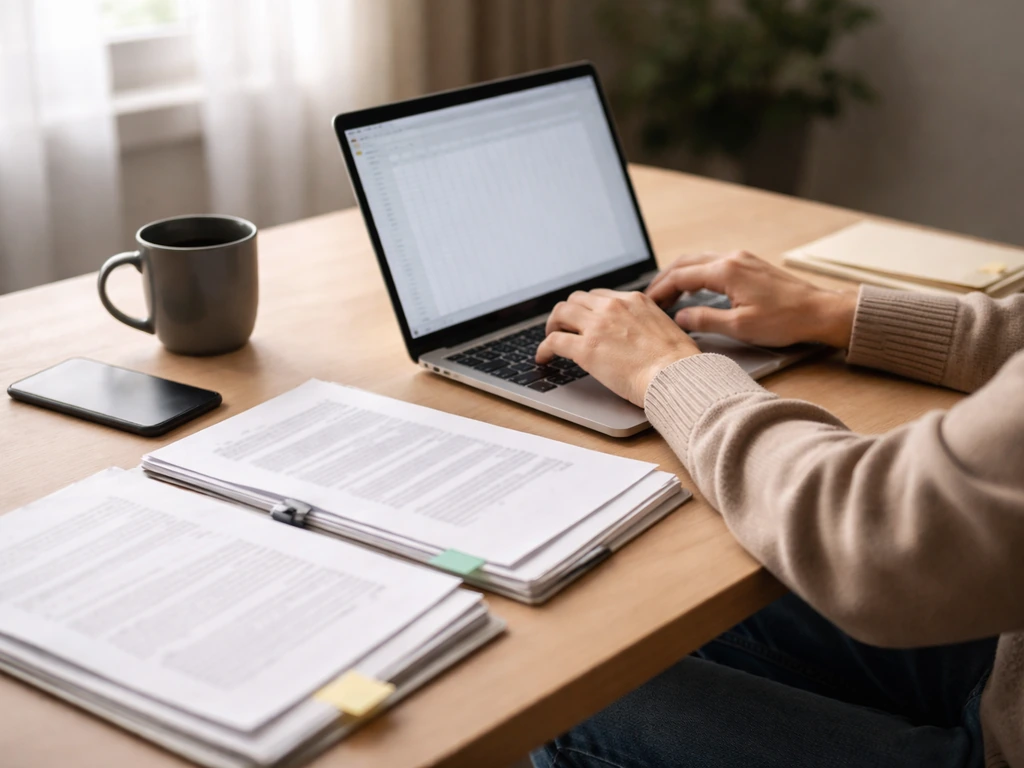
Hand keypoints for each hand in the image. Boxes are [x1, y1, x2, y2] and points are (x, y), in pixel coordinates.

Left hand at [536, 289, 699, 406]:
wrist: (676, 375)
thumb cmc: (677, 362)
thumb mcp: (664, 328)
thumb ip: (645, 323)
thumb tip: (638, 334)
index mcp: (634, 300)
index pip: (599, 296)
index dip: (587, 308)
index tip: (583, 319)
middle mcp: (613, 307)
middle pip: (576, 300)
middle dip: (567, 313)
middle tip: (563, 327)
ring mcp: (598, 326)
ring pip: (560, 313)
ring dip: (552, 325)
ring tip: (550, 338)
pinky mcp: (586, 348)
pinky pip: (553, 341)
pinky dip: (544, 348)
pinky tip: (543, 358)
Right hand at [645, 251, 857, 348]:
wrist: (820, 311)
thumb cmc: (785, 320)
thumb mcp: (739, 327)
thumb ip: (704, 320)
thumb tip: (679, 318)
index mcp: (726, 271)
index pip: (680, 276)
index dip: (659, 291)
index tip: (647, 304)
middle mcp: (732, 259)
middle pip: (685, 263)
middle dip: (664, 280)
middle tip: (650, 298)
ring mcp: (742, 259)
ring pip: (699, 261)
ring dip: (679, 275)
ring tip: (666, 294)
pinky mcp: (750, 265)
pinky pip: (713, 263)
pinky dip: (695, 274)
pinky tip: (693, 288)